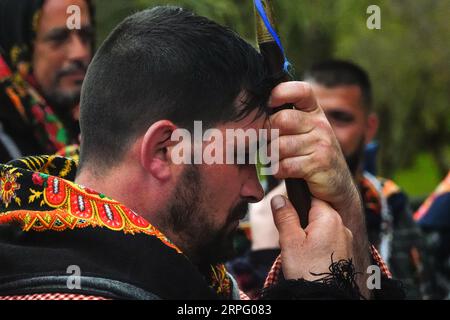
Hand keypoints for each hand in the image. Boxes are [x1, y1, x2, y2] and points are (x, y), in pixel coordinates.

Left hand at [265, 81, 357, 211]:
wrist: (336, 186)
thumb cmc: (309, 156)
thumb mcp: (302, 133)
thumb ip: (285, 120)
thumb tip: (256, 114)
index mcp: (314, 112)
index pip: (300, 91)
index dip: (281, 92)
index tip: (269, 103)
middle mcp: (320, 124)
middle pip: (281, 120)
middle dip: (268, 135)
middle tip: (270, 146)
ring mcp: (322, 143)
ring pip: (280, 145)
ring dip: (272, 157)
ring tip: (278, 160)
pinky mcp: (319, 163)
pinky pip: (286, 165)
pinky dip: (279, 170)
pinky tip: (283, 171)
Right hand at [271, 195, 352, 280]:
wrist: (326, 297)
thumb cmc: (308, 271)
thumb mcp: (290, 241)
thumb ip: (285, 217)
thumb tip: (279, 198)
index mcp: (329, 217)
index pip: (310, 197)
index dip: (295, 205)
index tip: (287, 218)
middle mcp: (342, 226)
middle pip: (316, 213)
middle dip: (301, 223)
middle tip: (291, 240)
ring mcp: (346, 240)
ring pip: (322, 228)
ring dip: (309, 236)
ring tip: (300, 253)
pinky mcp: (346, 253)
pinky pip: (329, 241)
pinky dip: (318, 246)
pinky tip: (310, 259)